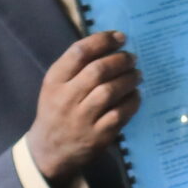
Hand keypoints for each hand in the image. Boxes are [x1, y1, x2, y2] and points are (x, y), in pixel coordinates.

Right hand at [29, 30, 140, 187]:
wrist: (49, 150)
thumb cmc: (57, 110)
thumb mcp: (56, 86)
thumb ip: (77, 66)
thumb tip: (111, 42)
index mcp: (54, 81)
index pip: (79, 52)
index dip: (103, 41)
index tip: (120, 37)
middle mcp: (66, 98)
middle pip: (98, 70)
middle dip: (120, 60)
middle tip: (132, 58)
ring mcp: (82, 118)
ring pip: (110, 91)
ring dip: (129, 79)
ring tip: (137, 74)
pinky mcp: (98, 135)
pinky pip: (120, 113)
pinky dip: (133, 100)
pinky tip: (137, 94)